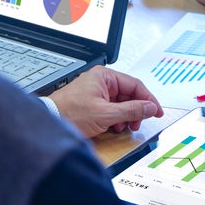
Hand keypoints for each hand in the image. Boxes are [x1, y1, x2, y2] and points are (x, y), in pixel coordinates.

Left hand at [48, 66, 162, 137]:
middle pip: (129, 95)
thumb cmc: (69, 113)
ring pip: (122, 103)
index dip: (149, 99)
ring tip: (124, 127)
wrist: (48, 123)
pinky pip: (112, 109)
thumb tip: (150, 108)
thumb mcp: (105, 114)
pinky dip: (116, 119)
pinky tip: (114, 127)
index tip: (156, 111)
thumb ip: (131, 110)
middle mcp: (101, 81)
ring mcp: (96, 92)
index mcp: (105, 76)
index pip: (136, 85)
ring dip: (126, 117)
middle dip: (136, 111)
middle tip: (139, 123)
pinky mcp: (93, 103)